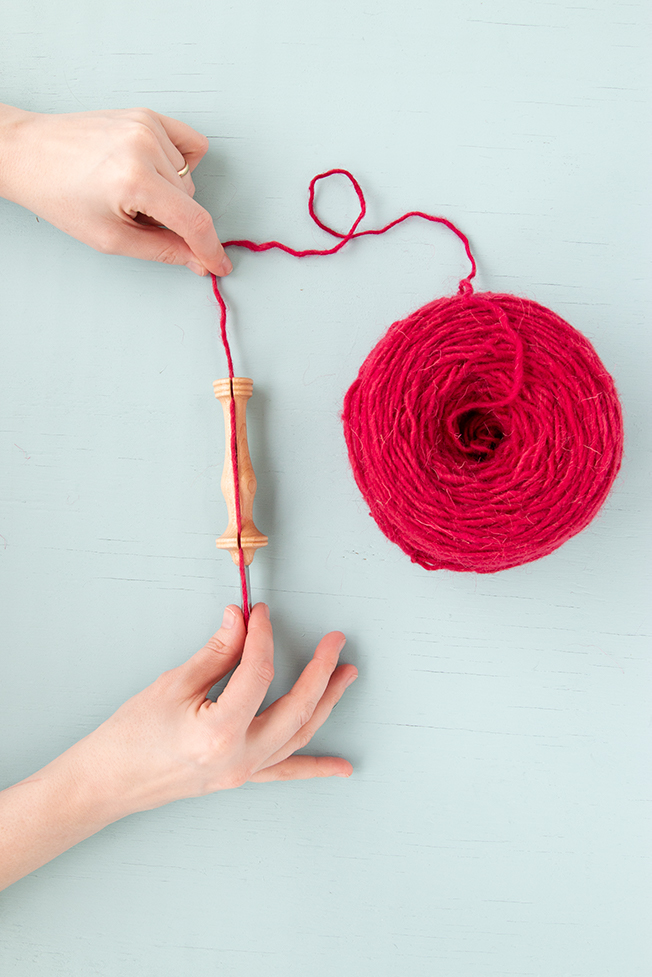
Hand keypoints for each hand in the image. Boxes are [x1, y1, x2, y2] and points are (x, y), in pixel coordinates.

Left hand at [0, 104, 230, 275]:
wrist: (28, 153)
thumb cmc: (59, 195)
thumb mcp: (110, 238)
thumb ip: (162, 250)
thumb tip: (197, 261)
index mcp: (134, 180)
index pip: (193, 220)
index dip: (210, 248)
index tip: (219, 264)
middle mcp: (145, 146)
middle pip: (190, 200)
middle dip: (171, 218)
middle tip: (133, 215)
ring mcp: (147, 126)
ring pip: (188, 179)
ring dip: (169, 192)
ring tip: (131, 190)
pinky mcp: (147, 115)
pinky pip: (189, 144)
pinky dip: (179, 164)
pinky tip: (153, 169)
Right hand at [0, 604, 356, 888]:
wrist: (107, 782)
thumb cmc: (131, 735)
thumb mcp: (173, 684)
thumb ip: (217, 652)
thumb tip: (242, 619)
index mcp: (220, 732)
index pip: (258, 673)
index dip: (263, 637)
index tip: (261, 612)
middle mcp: (240, 757)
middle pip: (296, 708)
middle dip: (320, 671)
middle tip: (335, 640)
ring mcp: (243, 772)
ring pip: (298, 735)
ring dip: (326, 704)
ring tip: (347, 675)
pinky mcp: (240, 778)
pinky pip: (285, 771)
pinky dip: (316, 767)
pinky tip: (343, 768)